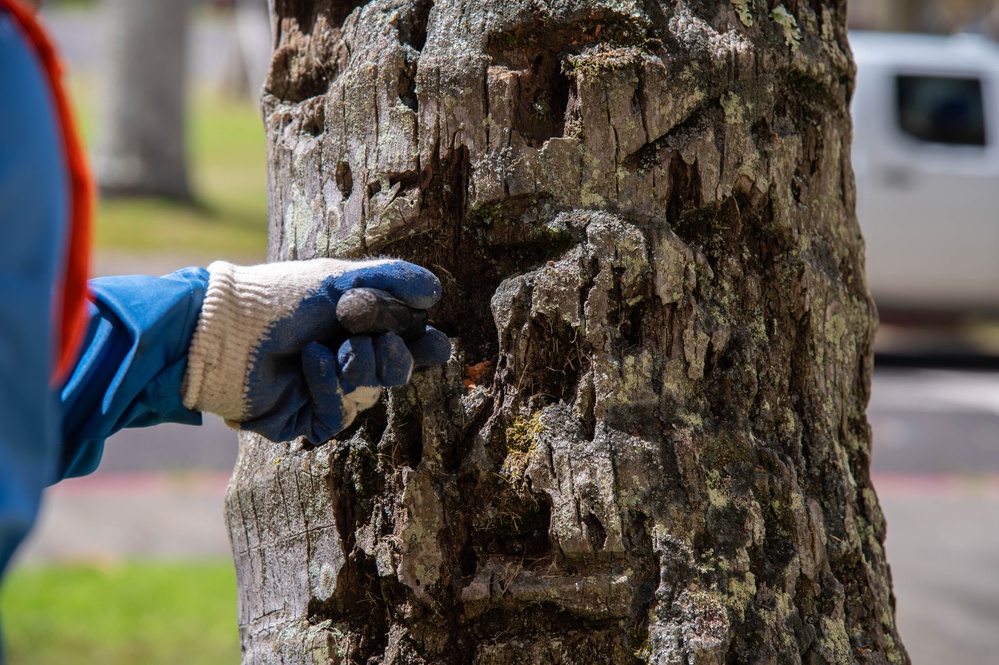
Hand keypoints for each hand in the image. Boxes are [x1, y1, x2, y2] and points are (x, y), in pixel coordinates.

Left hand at [181, 258, 450, 443]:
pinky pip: (336, 413)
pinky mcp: (306, 418)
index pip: (410, 344)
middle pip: (398, 371)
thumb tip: (436, 291)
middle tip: (374, 339)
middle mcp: (350, 361)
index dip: (427, 348)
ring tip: (329, 346)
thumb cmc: (280, 297)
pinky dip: (327, 383)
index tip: (435, 344)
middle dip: (392, 356)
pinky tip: (311, 359)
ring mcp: (330, 391)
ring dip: (356, 365)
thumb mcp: (339, 279)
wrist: (226, 326)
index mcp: (361, 328)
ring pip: (370, 392)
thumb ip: (390, 279)